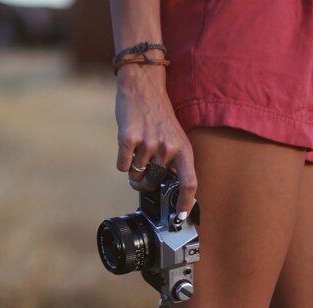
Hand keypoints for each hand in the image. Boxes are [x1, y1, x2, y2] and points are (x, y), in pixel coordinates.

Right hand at [115, 64, 196, 215]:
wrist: (142, 87)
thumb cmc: (158, 115)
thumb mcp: (174, 137)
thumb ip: (173, 161)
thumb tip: (167, 190)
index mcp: (183, 149)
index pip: (189, 183)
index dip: (185, 203)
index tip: (179, 216)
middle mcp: (168, 147)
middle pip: (154, 184)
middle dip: (145, 185)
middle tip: (141, 176)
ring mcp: (148, 143)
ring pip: (136, 175)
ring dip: (132, 171)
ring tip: (136, 152)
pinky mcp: (129, 139)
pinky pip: (123, 166)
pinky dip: (122, 161)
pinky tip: (127, 145)